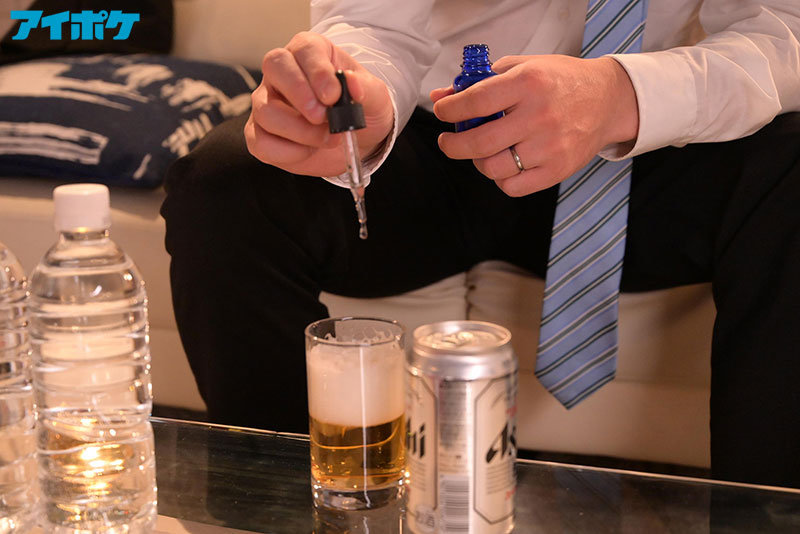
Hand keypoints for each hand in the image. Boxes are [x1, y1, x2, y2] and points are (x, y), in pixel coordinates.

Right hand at [245, 32, 393, 176]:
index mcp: (311, 52)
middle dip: (300, 94)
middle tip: (323, 117)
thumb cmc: (361, 108)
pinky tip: (310, 151)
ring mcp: (267, 102)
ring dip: (300, 131)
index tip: (333, 96)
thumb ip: (364, 87)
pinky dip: (288, 153)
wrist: (359, 140)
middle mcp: (283, 72)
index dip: (317, 70)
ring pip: (266, 110)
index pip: (304, 48)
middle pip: (274, 67)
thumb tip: (350, 81)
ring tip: (328, 138)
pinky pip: (262, 143)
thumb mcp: (374, 96)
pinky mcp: (262, 134)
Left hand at [431, 55, 638, 196]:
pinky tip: (503, 164)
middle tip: (447, 142)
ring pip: (494, 168)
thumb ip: (481, 82)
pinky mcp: (558, 170)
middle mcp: (539, 115)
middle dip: (452, 145)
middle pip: (480, 142)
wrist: (608, 99)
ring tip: (481, 151)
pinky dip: (500, 179)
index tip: (442, 112)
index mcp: (528, 83)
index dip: (450, 110)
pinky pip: (513, 187)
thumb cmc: (559, 81)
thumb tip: (441, 97)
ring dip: (477, 162)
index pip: (476, 101)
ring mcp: (550, 146)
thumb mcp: (523, 67)